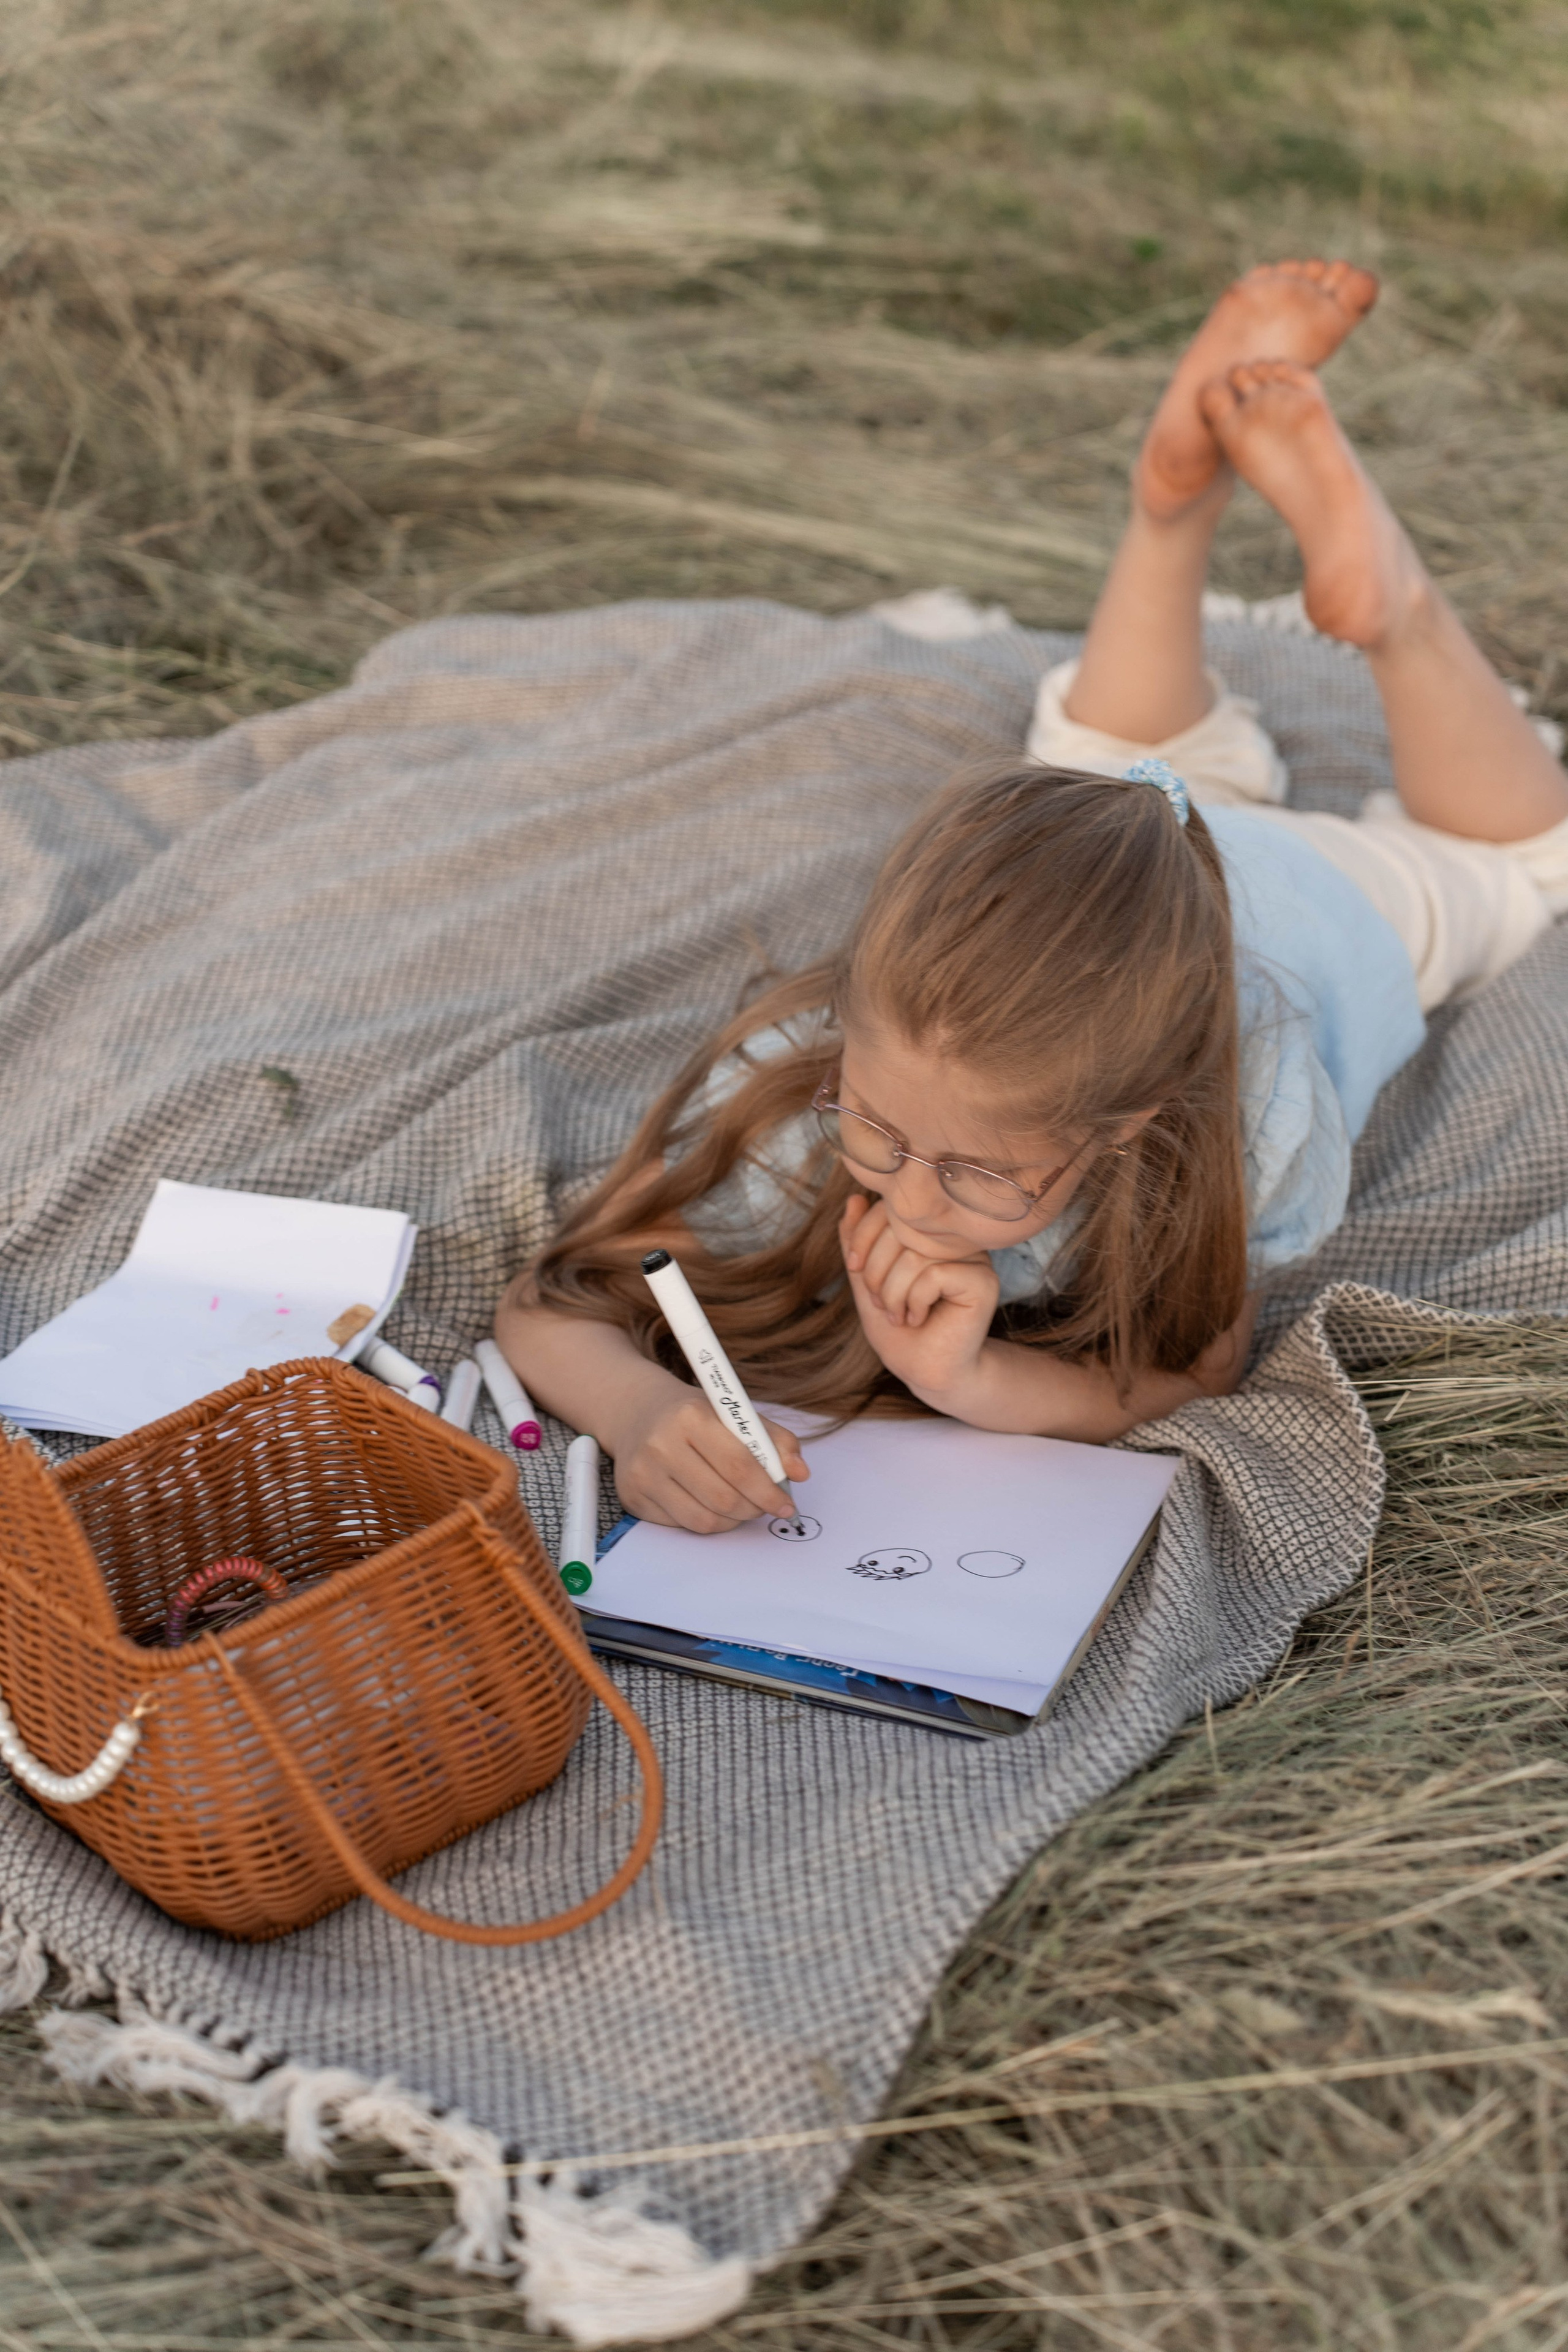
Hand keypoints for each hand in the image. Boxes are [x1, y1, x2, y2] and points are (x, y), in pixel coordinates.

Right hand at [608, 1376, 807, 1535]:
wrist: (638, 1414)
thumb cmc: (696, 1415)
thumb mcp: (736, 1413)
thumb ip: (775, 1440)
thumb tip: (801, 1473)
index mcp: (691, 1416)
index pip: (739, 1466)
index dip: (769, 1492)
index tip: (786, 1505)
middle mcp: (661, 1445)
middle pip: (723, 1498)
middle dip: (754, 1509)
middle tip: (766, 1506)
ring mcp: (643, 1474)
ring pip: (704, 1520)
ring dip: (733, 1520)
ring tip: (741, 1506)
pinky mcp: (633, 1498)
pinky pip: (682, 1526)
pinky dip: (706, 1521)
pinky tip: (709, 1503)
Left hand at [839, 1193, 998, 1408]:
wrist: (926, 1371)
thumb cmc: (899, 1328)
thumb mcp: (867, 1280)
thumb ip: (858, 1241)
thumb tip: (855, 1198)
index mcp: (929, 1229)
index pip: (890, 1206)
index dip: (862, 1235)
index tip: (855, 1269)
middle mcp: (955, 1237)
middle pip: (902, 1227)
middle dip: (876, 1271)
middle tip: (883, 1303)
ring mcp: (973, 1256)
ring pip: (915, 1255)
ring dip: (894, 1294)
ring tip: (901, 1315)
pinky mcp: (983, 1281)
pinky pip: (934, 1275)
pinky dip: (915, 1301)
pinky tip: (919, 1317)